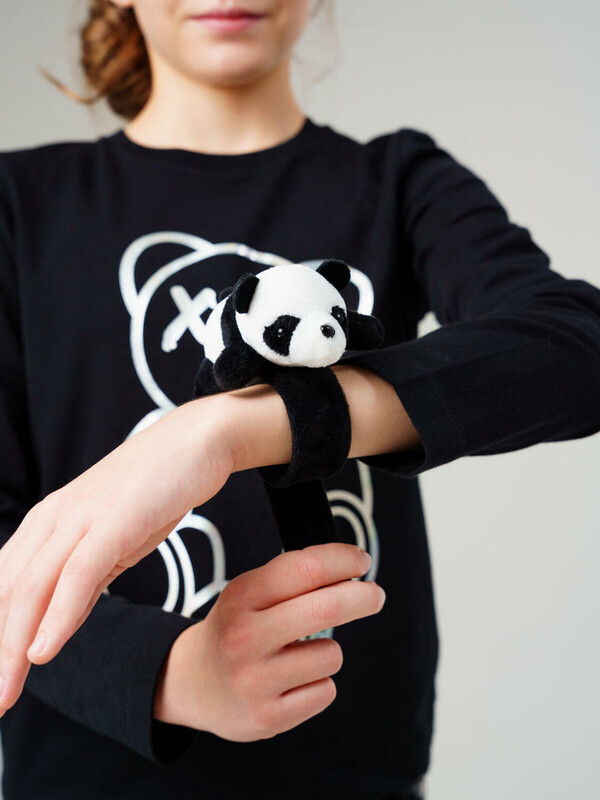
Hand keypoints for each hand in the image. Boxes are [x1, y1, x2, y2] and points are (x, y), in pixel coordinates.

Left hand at [0, 396, 234, 716]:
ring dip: (13, 647)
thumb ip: (81, 581)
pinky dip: (58, 616)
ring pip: (32, 589)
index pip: (6, 588)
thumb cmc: (154, 490)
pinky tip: (44, 650)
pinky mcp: (111, 521)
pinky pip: (78, 575)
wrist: (193, 442)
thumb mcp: (110, 542)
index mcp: (46, 524)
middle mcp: (51, 520)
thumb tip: (54, 624)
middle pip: (8, 595)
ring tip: (5, 692)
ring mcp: (79, 518)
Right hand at [154, 542, 385, 740]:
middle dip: (363, 596)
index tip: (362, 561)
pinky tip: (293, 682)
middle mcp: (244, 636)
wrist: (191, 684)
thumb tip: (350, 567)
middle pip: (327, 608)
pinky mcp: (267, 717)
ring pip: (332, 655)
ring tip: (300, 654)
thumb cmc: (235, 628)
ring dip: (329, 650)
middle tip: (375, 595)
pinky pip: (325, 691)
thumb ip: (292, 579)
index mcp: (241, 596)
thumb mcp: (249, 593)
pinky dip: (319, 682)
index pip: (305, 568)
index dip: (343, 560)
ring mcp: (254, 680)